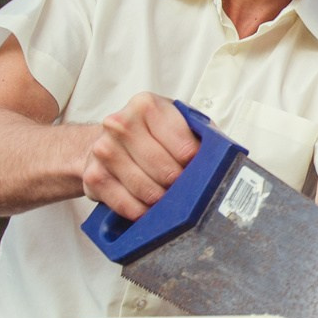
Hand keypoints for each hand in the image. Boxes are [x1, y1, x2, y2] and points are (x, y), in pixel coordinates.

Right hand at [80, 92, 200, 220]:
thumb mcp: (178, 123)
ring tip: (167, 197)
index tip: (198, 171)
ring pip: (147, 190)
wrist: (108, 141)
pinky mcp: (93, 176)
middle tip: (184, 187)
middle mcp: (120, 124)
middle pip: (166, 170)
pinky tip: (149, 208)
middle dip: (180, 185)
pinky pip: (127, 205)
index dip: (197, 166)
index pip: (185, 147)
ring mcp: (104, 150)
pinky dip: (142, 212)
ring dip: (162, 200)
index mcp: (146, 105)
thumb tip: (223, 159)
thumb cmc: (150, 133)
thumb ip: (200, 136)